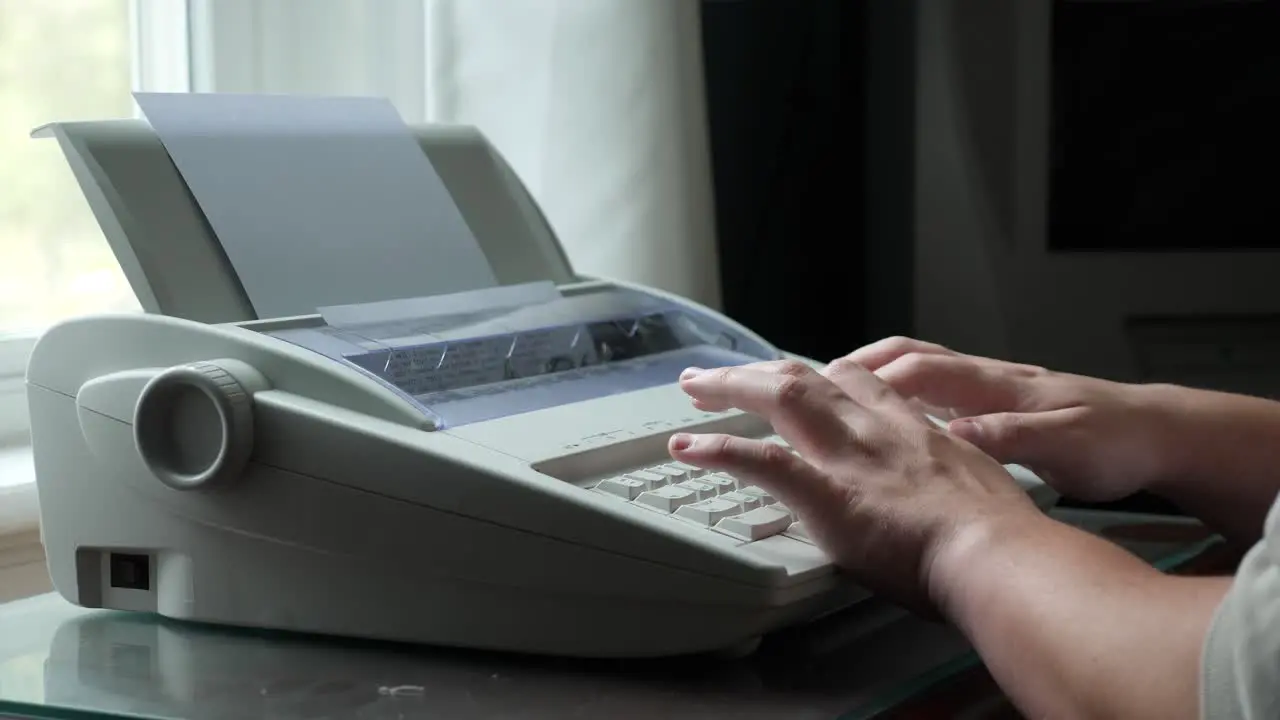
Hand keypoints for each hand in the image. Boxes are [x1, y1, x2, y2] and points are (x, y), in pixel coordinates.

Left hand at [666, 358, 1041, 614]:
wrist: (1001, 555)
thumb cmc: (1004, 537)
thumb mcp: (982, 487)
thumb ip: (952, 481)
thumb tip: (952, 498)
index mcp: (912, 428)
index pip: (856, 381)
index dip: (819, 374)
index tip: (797, 374)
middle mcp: (875, 429)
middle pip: (808, 376)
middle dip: (760, 370)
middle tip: (722, 374)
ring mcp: (847, 457)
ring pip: (781, 396)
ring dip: (730, 387)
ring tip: (693, 388)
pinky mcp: (826, 493)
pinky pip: (760, 460)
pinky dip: (719, 450)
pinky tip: (689, 448)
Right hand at [845, 337, 1177, 502]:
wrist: (1158, 433)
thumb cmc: (1116, 442)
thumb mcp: (1065, 447)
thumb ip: (1007, 438)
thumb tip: (954, 434)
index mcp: (998, 386)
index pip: (921, 371)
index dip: (872, 379)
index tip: (830, 390)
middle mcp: (989, 379)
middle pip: (911, 357)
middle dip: (859, 363)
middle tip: (815, 379)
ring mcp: (992, 388)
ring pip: (922, 369)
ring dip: (877, 373)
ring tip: (835, 391)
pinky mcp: (998, 404)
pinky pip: (939, 389)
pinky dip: (904, 394)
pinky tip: (889, 416)